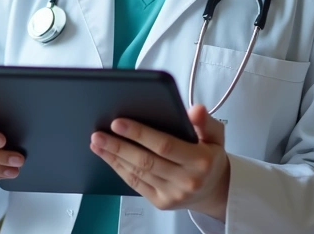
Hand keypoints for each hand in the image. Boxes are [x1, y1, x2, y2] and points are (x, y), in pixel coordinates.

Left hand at [90, 104, 230, 220]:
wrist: (213, 190)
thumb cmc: (210, 156)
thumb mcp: (215, 135)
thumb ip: (205, 121)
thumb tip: (196, 110)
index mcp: (200, 161)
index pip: (165, 145)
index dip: (140, 134)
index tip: (118, 122)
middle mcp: (186, 181)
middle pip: (146, 161)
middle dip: (119, 146)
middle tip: (99, 133)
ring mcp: (172, 194)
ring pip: (138, 173)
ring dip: (114, 157)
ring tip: (97, 142)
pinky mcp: (161, 202)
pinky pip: (136, 184)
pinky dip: (119, 168)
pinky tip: (108, 156)